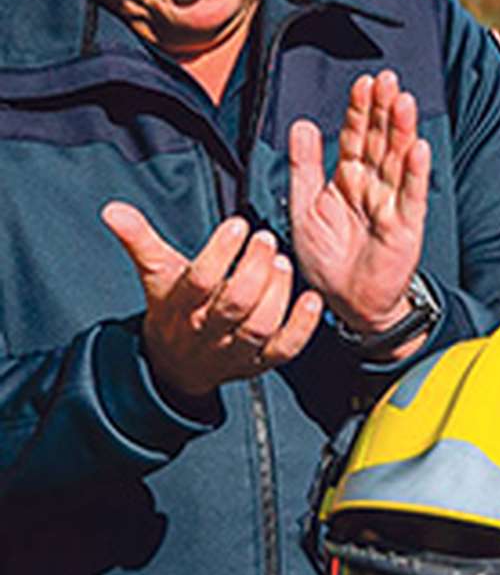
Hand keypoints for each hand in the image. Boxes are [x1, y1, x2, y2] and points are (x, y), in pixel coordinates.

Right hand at [102, 203, 325, 402]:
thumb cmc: (172, 309)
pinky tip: (312, 300)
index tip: (238, 225)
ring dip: (277, 294)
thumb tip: (113, 210)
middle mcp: (207, 332)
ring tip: (283, 262)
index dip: (219, 253)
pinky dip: (302, 327)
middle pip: (233, 305)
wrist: (176, 364)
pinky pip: (285, 349)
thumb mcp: (155, 274)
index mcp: (179, 308)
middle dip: (253, 270)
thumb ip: (138, 240)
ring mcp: (235, 351)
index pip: (198, 281)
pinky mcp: (260, 363)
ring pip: (259, 327)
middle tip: (267, 239)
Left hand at [288, 71, 431, 348]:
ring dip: (402, 131)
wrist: (346, 302)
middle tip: (387, 80)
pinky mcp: (406, 227)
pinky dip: (415, 172)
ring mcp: (392, 204)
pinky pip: (411, 196)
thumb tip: (300, 124)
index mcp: (347, 179)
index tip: (363, 83)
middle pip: (379, 141)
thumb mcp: (303, 206)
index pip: (354, 137)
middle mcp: (372, 187)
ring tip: (404, 102)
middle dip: (384, 111)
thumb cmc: (326, 258)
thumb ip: (303, 166)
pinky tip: (417, 148)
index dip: (359, 111)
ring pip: (398, 161)